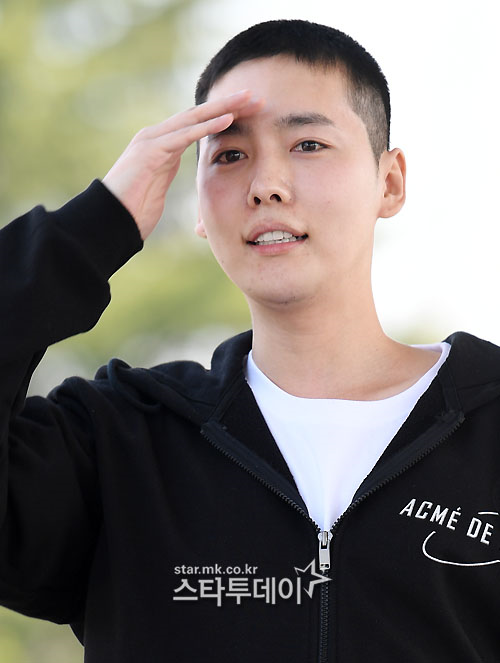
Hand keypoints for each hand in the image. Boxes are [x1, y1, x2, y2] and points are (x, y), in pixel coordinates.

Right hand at [102, 90, 262, 239]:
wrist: (110, 221)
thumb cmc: (133, 211)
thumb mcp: (157, 188)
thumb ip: (167, 174)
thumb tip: (175, 178)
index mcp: (160, 145)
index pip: (196, 124)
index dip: (223, 115)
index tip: (250, 111)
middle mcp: (156, 136)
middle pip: (198, 114)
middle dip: (228, 104)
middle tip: (256, 96)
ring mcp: (151, 140)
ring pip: (194, 118)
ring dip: (223, 108)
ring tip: (249, 99)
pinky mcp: (150, 151)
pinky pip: (185, 134)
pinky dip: (207, 125)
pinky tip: (228, 118)